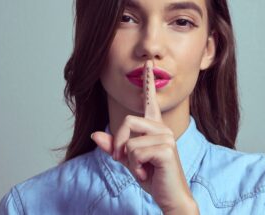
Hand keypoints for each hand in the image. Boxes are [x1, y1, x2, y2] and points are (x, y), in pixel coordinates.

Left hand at [91, 60, 197, 212]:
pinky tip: (148, 173)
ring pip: (129, 140)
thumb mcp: (129, 161)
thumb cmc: (152, 177)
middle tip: (124, 161)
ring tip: (142, 169)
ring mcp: (166, 136)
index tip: (148, 65)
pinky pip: (134, 152)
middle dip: (118, 144)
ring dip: (128, 160)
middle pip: (127, 121)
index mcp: (154, 128)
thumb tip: (95, 134)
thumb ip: (114, 147)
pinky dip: (135, 167)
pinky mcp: (166, 148)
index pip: (150, 101)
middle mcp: (162, 128)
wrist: (170, 196)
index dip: (148, 83)